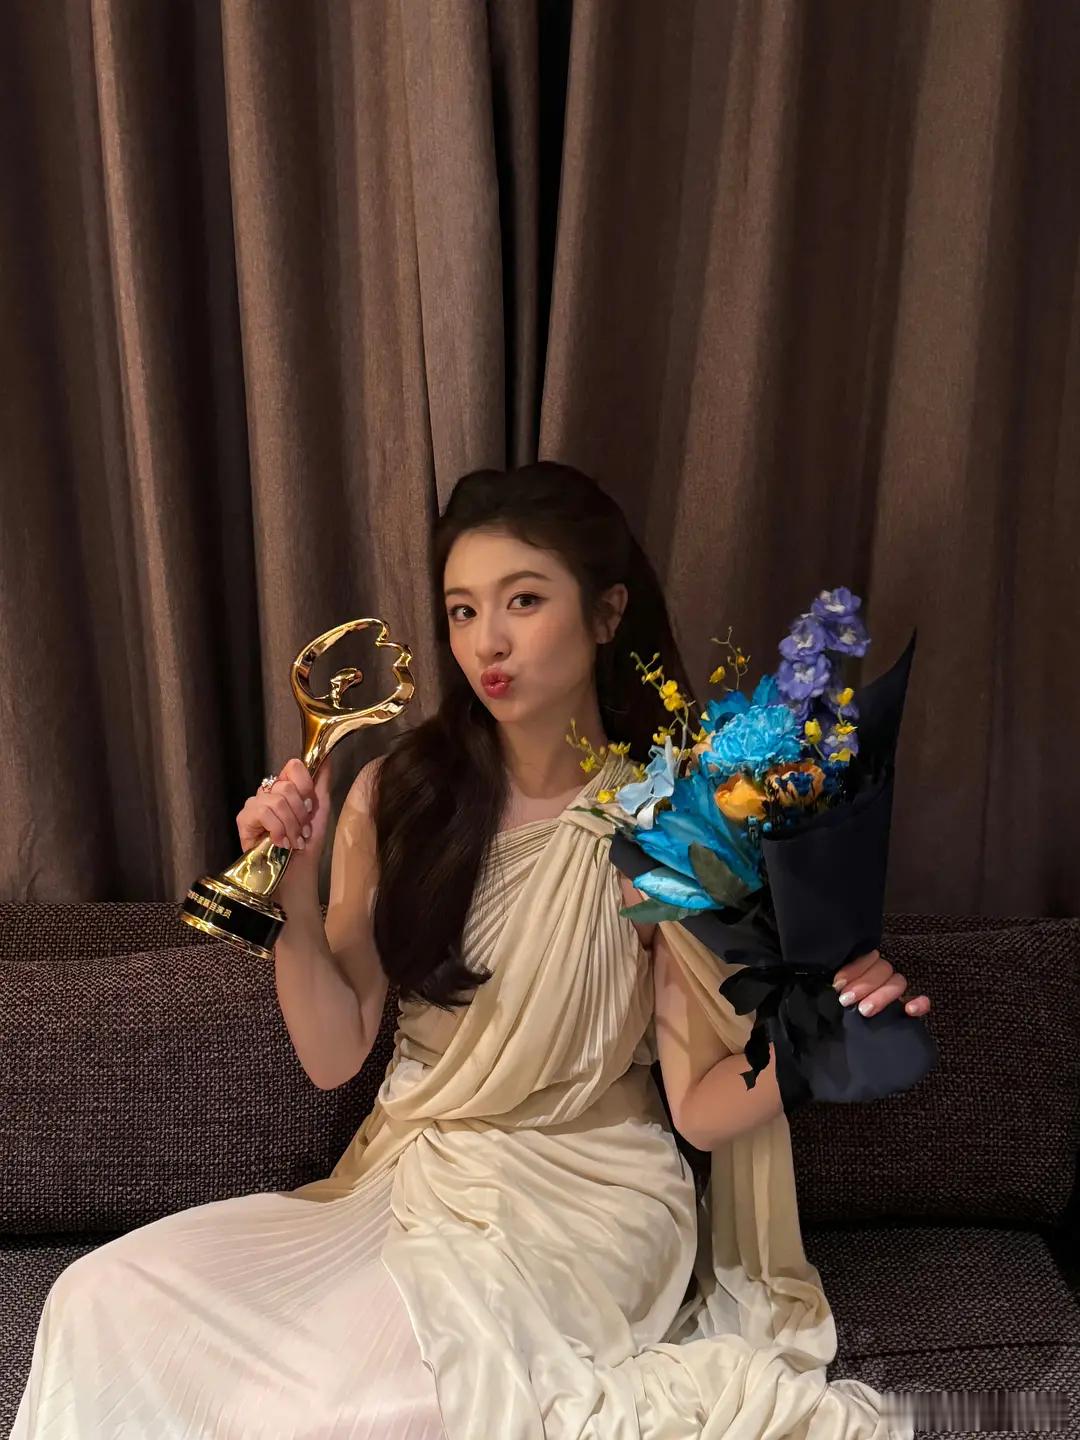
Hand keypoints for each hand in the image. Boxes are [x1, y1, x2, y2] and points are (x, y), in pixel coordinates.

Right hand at [236, 755, 333, 876]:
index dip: (305, 786)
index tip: (310, 807)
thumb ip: (321, 781)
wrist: (298, 871)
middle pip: (286, 786)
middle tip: (302, 831)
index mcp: (286, 787)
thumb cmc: (309, 843)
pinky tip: (279, 842)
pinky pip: (262, 811)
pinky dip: (277, 829)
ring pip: (276, 800)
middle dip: (300, 814)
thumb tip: (327, 756)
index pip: (293, 767)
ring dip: (290, 825)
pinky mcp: (243, 819)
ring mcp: (254, 805)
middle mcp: (268, 792)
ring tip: (293, 841)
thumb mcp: (320, 809)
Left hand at [832, 949, 930, 1018]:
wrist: (842, 1048)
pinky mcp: (908, 1013)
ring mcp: (896, 995)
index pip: (866, 957)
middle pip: (882, 968)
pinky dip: (919, 1003)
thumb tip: (833, 985)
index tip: (838, 985)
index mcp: (861, 971)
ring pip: (898, 982)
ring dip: (882, 994)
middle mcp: (880, 979)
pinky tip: (909, 1010)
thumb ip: (836, 987)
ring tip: (865, 1011)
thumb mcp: (832, 998)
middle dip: (863, 984)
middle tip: (847, 1001)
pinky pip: (922, 1002)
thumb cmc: (835, 1018)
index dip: (853, 969)